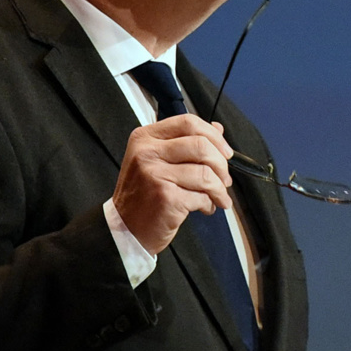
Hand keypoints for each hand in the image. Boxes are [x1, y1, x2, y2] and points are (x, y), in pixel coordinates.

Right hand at [113, 115, 233, 254]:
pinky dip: (209, 203)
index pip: (188, 122)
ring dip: (219, 189)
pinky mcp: (165, 197)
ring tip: (218, 197)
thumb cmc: (143, 195)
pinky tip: (204, 207)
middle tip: (225, 179)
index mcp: (145, 138)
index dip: (214, 136)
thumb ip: (185, 142)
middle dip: (221, 164)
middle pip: (201, 145)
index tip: (225, 152)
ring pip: (205, 173)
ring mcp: (155, 174)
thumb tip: (218, 129)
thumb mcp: (156, 160)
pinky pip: (201, 196)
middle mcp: (147, 152)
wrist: (125, 228)